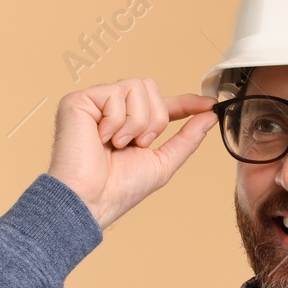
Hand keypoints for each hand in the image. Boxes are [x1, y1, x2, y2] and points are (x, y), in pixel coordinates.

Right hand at [47, 78, 217, 228]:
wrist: (91, 200)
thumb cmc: (119, 189)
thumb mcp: (163, 162)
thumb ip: (187, 138)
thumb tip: (210, 115)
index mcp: (131, 125)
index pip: (162, 104)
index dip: (186, 102)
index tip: (209, 104)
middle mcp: (112, 110)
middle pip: (150, 87)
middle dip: (154, 119)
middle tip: (138, 145)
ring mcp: (95, 103)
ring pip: (135, 87)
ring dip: (135, 122)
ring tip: (118, 144)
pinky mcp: (78, 100)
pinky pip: (114, 93)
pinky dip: (115, 121)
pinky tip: (101, 138)